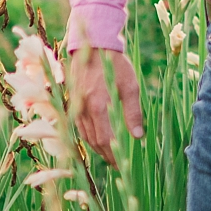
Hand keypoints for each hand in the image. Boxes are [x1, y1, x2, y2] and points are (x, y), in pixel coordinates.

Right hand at [67, 45, 143, 166]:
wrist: (92, 45)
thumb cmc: (115, 64)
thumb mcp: (130, 85)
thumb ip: (133, 111)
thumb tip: (138, 136)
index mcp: (98, 105)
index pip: (105, 139)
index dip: (113, 155)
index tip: (122, 165)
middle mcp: (83, 108)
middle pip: (94, 141)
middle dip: (106, 155)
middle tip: (117, 165)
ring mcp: (75, 105)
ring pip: (85, 135)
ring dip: (97, 147)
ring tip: (109, 155)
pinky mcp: (72, 102)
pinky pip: (79, 126)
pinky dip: (89, 136)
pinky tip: (98, 139)